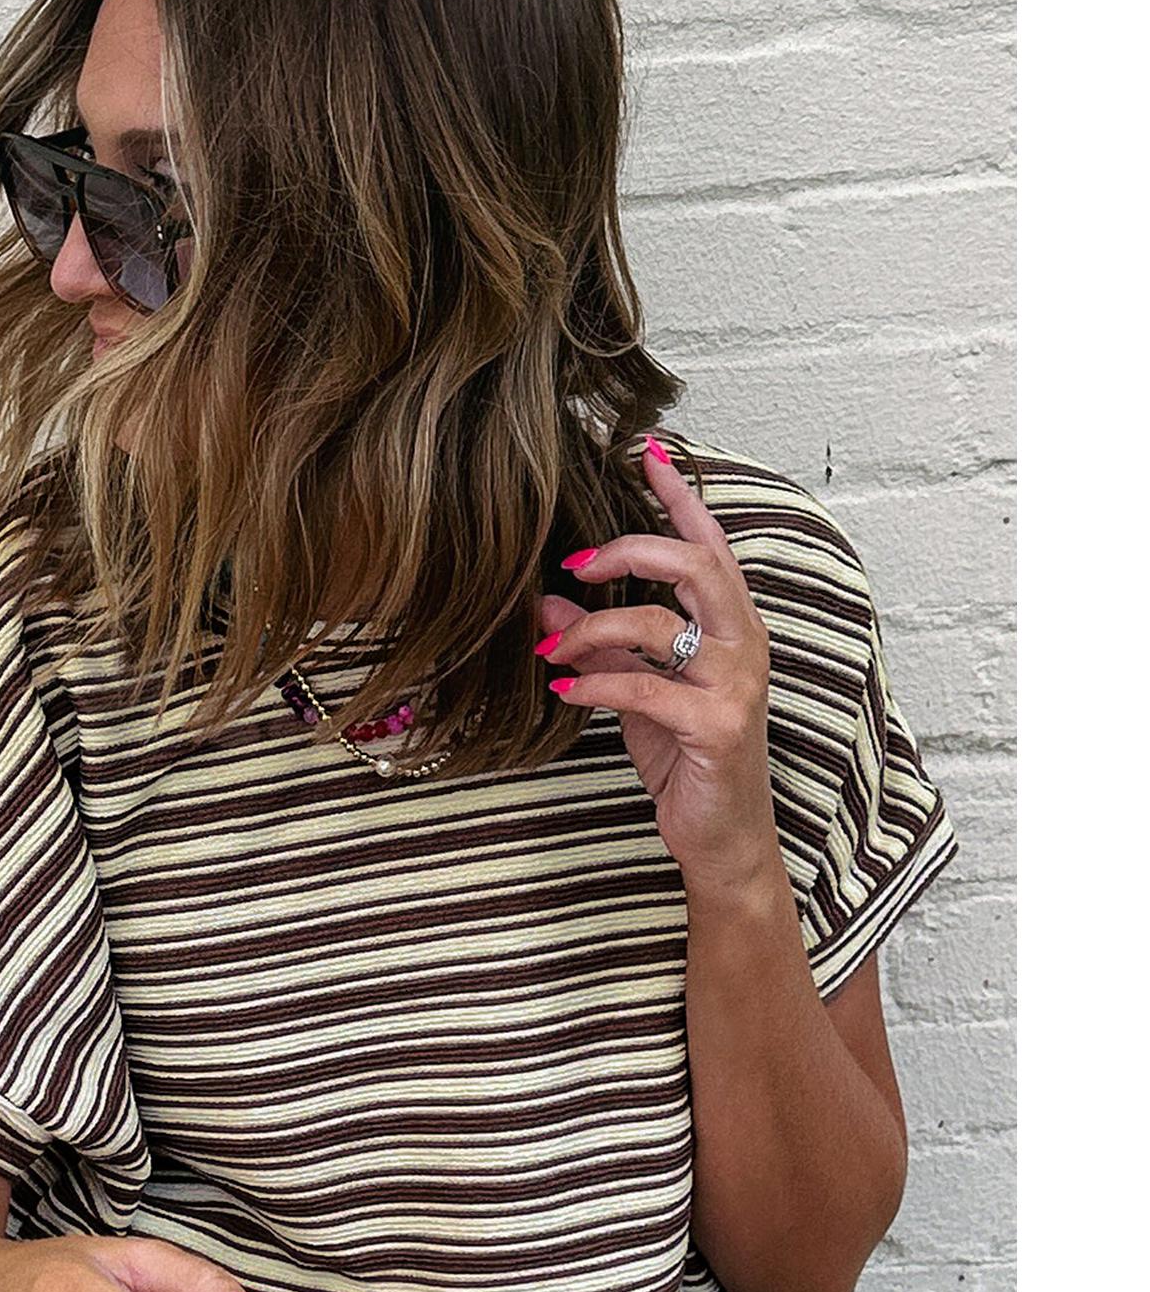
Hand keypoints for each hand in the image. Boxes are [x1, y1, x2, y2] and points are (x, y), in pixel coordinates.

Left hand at [536, 434, 782, 893]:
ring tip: (552, 646)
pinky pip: (644, 687)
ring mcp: (736, 687)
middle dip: (631, 550)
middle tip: (578, 561)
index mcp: (732, 628)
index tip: (648, 450)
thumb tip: (546, 600)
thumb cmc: (687, 761)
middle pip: (696, 564)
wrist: (723, 840)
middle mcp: (745, 646)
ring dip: (593, 626)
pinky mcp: (717, 728)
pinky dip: (594, 683)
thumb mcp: (637, 693)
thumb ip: (603, 644)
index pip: (711, 545)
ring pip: (662, 623)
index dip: (681, 496)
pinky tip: (562, 691)